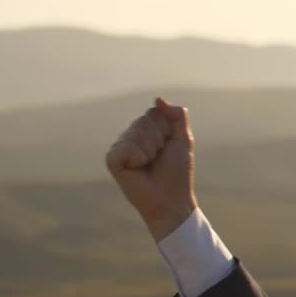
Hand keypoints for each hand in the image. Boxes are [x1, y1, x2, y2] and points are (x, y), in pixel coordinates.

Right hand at [105, 97, 197, 241]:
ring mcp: (120, 148)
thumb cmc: (178, 172)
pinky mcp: (112, 160)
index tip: (169, 146)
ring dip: (150, 149)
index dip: (167, 129)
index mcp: (147, 131)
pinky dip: (138, 157)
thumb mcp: (183, 139)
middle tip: (159, 158)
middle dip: (159, 139)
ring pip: (136, 132)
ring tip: (150, 164)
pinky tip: (138, 168)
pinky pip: (125, 146)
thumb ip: (176, 116)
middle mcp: (131, 137)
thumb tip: (158, 98)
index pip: (154, 112)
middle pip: (144, 120)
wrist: (171, 198)